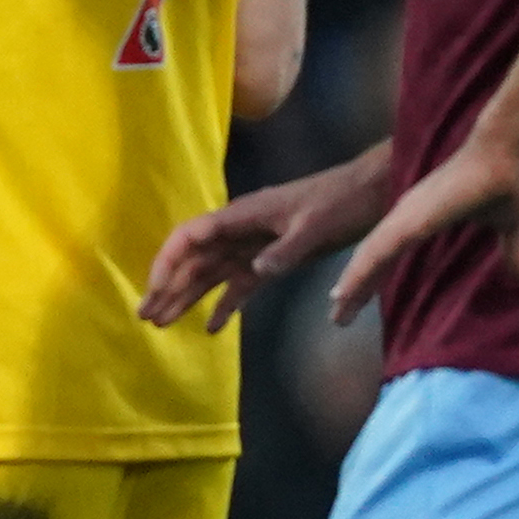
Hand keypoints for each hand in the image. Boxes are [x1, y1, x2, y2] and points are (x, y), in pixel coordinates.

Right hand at [139, 150, 393, 332]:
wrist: (373, 191)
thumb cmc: (342, 201)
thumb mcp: (316, 225)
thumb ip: (286, 249)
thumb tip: (255, 270)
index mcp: (242, 216)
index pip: (190, 237)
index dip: (166, 263)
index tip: (154, 291)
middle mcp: (240, 231)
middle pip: (193, 260)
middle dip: (167, 287)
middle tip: (145, 317)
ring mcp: (255, 246)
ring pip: (212, 274)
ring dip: (188, 297)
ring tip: (163, 324)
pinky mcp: (274, 259)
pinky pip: (242, 285)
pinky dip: (227, 305)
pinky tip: (213, 328)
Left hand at [332, 133, 518, 323]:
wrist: (510, 151)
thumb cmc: (508, 180)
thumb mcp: (511, 227)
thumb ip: (514, 254)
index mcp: (422, 217)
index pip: (391, 254)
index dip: (375, 276)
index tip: (360, 299)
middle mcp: (407, 216)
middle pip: (373, 258)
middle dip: (356, 287)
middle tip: (339, 315)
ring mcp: (406, 216)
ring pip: (369, 257)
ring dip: (352, 285)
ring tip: (337, 311)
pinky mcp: (412, 218)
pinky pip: (379, 249)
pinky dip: (360, 271)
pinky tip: (345, 291)